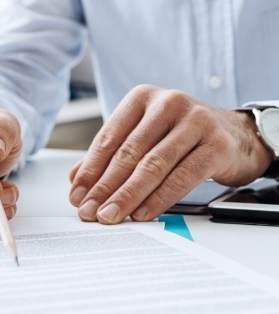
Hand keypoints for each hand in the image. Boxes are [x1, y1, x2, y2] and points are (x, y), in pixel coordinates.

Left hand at [69, 84, 272, 223]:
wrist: (236, 134)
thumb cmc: (183, 136)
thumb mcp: (145, 136)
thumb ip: (112, 154)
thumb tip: (76, 179)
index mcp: (143, 98)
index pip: (109, 137)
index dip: (90, 170)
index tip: (77, 195)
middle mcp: (168, 103)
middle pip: (128, 152)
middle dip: (104, 187)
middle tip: (89, 211)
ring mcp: (195, 122)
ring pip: (153, 165)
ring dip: (127, 195)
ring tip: (110, 215)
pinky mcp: (216, 145)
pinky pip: (182, 177)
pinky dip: (159, 198)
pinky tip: (142, 213)